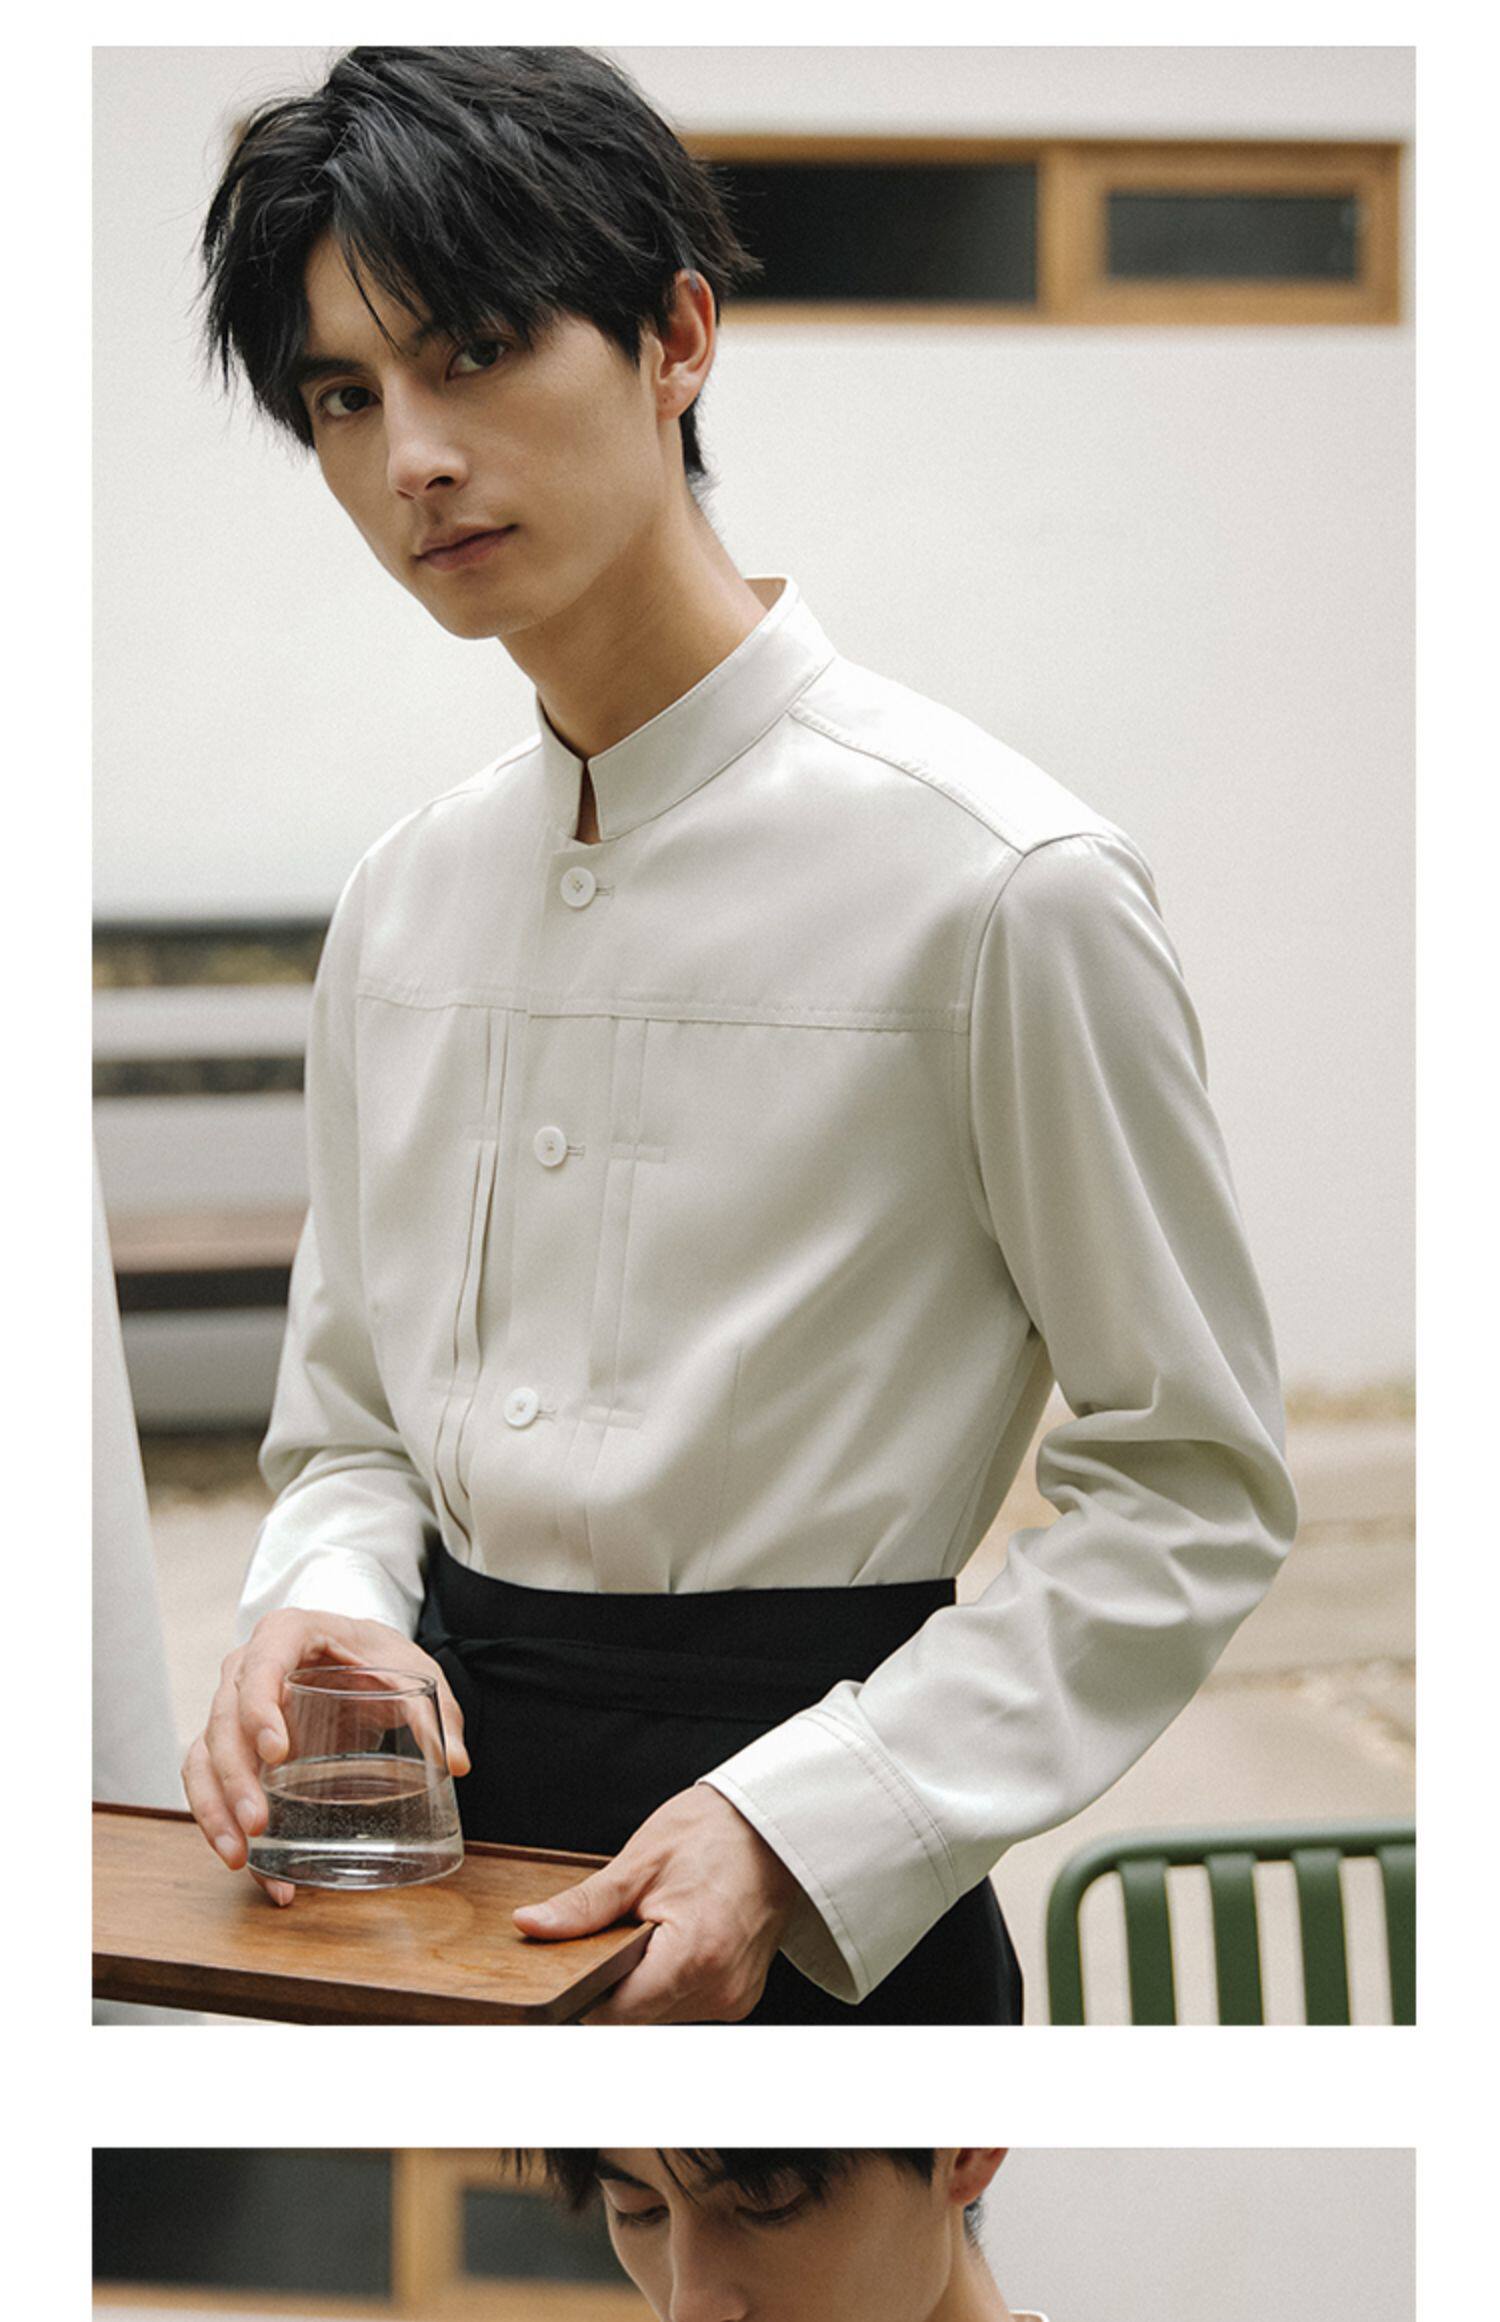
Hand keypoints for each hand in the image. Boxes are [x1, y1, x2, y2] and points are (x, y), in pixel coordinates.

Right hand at [180, 1609, 469, 1906]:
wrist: (353, 1653)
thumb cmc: (375, 1653)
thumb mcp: (411, 1668)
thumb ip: (435, 1711)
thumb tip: (457, 1762)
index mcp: (286, 1634)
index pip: (260, 1667)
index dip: (259, 1710)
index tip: (276, 1752)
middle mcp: (246, 1668)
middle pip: (223, 1723)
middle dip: (234, 1779)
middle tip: (258, 1826)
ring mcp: (231, 1708)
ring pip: (203, 1758)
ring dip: (214, 1811)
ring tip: (240, 1860)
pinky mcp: (232, 1745)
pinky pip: (210, 1783)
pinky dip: (220, 1824)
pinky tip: (250, 1867)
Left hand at [512, 1784, 801, 2022]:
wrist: (777, 1825)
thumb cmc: (717, 1832)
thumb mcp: (640, 1862)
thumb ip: (584, 1906)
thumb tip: (532, 1925)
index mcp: (694, 1957)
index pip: (615, 2012)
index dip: (582, 1993)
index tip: (568, 1968)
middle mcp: (720, 1990)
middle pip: (636, 2016)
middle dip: (612, 1983)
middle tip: (614, 1932)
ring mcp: (734, 1997)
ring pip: (659, 2012)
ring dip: (641, 1983)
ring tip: (650, 1930)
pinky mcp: (739, 1996)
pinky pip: (685, 2002)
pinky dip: (668, 1979)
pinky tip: (671, 1941)